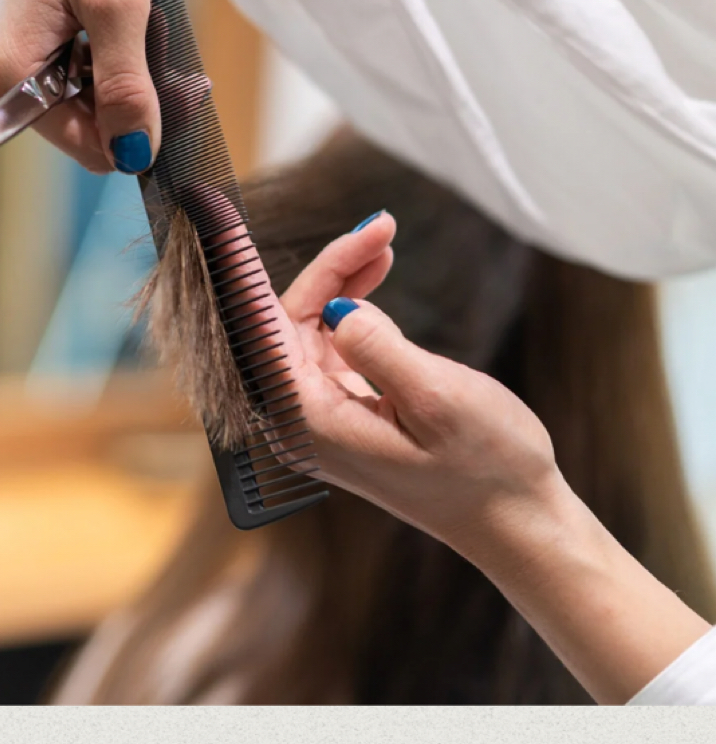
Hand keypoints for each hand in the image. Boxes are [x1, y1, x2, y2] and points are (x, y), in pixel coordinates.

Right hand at [0, 0, 225, 174]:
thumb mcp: (117, 5)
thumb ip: (125, 86)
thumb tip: (135, 155)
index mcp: (10, 76)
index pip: (86, 146)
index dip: (139, 133)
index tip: (184, 99)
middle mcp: (11, 75)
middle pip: (93, 127)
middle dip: (143, 102)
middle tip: (183, 70)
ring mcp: (30, 56)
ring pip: (100, 102)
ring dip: (140, 78)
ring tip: (154, 29)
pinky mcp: (50, 38)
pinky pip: (96, 73)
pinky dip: (129, 58)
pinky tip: (140, 26)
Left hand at [227, 209, 562, 553]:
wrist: (517, 522)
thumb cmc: (487, 469)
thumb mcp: (439, 400)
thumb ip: (379, 348)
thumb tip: (336, 307)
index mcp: (309, 421)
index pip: (259, 333)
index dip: (242, 273)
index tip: (226, 220)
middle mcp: (302, 421)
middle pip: (285, 322)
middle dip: (328, 268)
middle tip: (380, 228)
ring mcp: (322, 417)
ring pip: (310, 327)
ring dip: (342, 280)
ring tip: (384, 242)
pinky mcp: (346, 410)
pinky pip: (331, 344)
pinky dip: (352, 306)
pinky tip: (375, 279)